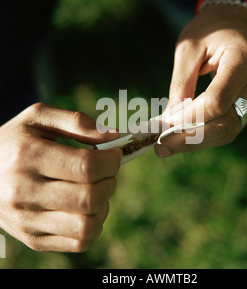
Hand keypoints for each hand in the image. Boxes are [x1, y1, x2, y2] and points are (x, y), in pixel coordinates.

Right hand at [0, 103, 121, 251]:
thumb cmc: (17, 141)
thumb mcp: (39, 118)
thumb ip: (76, 122)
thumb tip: (115, 137)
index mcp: (27, 156)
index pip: (85, 167)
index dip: (111, 160)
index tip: (114, 154)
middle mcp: (24, 192)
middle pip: (89, 198)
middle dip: (110, 181)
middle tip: (105, 171)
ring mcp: (27, 221)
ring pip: (87, 225)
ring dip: (104, 205)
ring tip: (95, 189)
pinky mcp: (33, 239)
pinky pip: (80, 241)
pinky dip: (95, 224)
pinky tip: (86, 208)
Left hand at [155, 5, 246, 156]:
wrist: (232, 22)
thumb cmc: (208, 30)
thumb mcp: (187, 48)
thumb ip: (181, 84)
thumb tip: (171, 120)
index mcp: (244, 58)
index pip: (218, 100)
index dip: (190, 117)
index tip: (164, 126)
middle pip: (227, 122)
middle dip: (191, 138)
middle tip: (162, 148)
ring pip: (230, 129)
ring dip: (198, 141)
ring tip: (169, 147)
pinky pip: (231, 125)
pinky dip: (206, 134)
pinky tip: (185, 138)